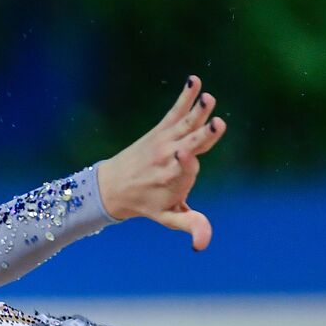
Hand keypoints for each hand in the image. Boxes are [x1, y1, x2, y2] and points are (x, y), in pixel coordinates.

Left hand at [96, 75, 225, 250]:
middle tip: (215, 122)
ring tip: (206, 97)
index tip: (186, 153)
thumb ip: (189, 224)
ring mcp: (165, 142)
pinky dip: (185, 96)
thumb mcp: (167, 216)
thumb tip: (202, 246)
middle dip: (201, 135)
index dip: (186, 163)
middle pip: (189, 144)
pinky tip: (194, 80)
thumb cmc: (146, 204)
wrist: (110, 187)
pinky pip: (175, 111)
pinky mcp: (161, 129)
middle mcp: (168, 159)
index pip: (184, 170)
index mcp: (172, 181)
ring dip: (197, 110)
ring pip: (185, 125)